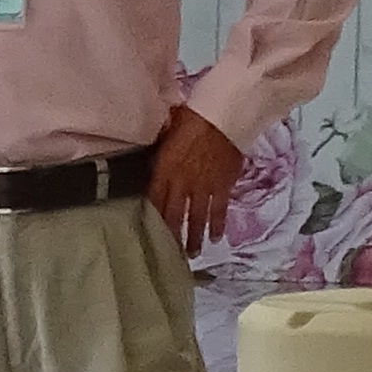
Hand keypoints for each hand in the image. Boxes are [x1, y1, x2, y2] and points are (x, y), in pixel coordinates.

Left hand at [150, 107, 246, 244]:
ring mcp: (202, 188)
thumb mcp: (166, 134)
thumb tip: (151, 156)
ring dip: (192, 238)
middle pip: (172, 215)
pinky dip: (217, 225)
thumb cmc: (192, 119)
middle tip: (169, 253)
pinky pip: (218, 211)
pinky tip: (215, 238)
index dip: (151, 217)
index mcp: (163, 170)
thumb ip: (159, 151)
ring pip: (194, 218)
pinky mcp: (222, 187)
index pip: (153, 199)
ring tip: (191, 254)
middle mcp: (180, 184)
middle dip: (170, 236)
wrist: (224, 117)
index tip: (148, 233)